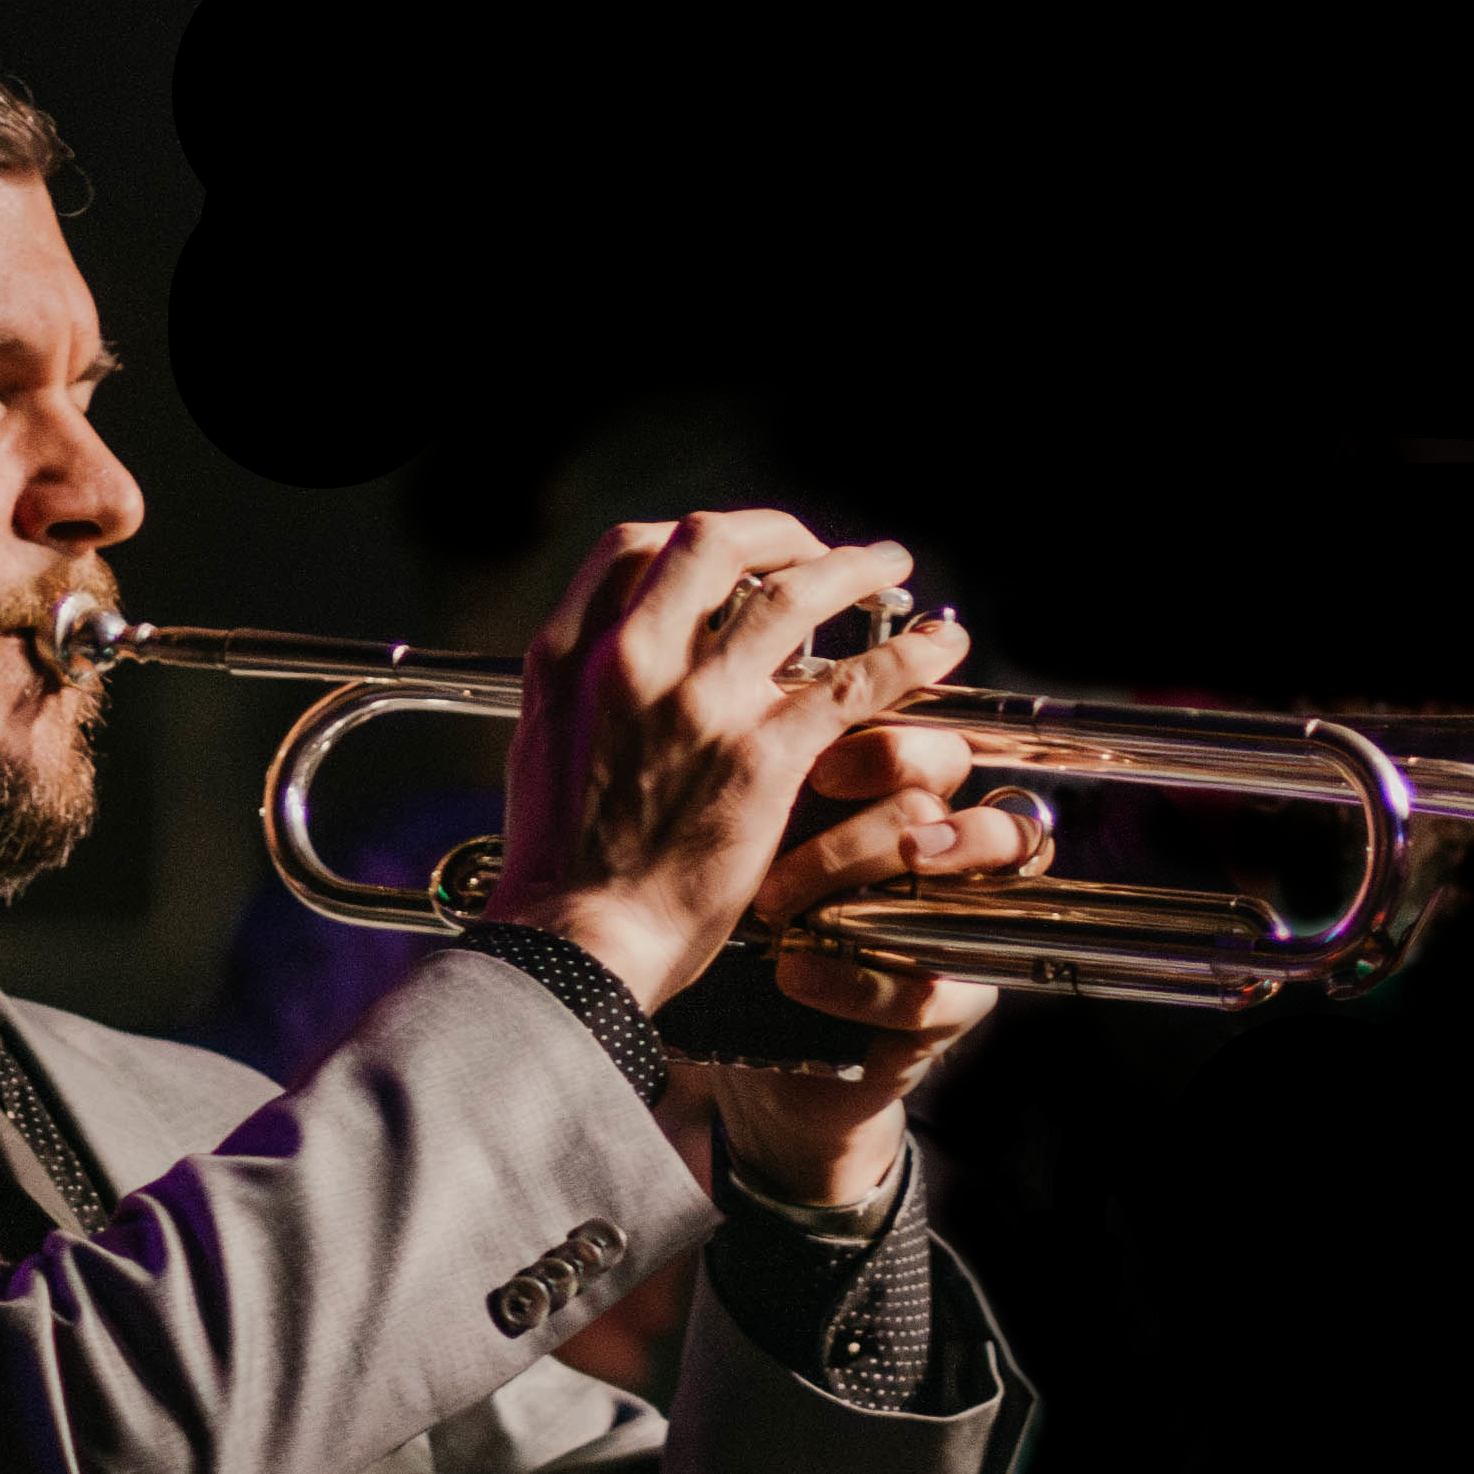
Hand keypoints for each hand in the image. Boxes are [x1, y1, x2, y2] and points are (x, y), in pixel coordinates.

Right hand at [480, 511, 968, 1011]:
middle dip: (776, 532)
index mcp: (570, 658)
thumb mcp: (537, 748)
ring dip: (852, 569)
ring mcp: (699, 704)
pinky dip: (906, 655)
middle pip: (712, 540)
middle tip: (812, 552)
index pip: (632, 547)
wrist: (576, 942)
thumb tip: (607, 662)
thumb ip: (577, 690)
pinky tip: (936, 648)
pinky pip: (854, 681)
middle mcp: (631, 662)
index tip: (734, 558)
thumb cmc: (556, 865)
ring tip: (888, 568)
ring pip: (792, 592)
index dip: (693, 539)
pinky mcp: (762, 757)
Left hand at [712, 722, 1033, 1205]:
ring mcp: (961, 935)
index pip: (937, 753)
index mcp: (909, 803)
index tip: (819, 767)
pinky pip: (930, 990)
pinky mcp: (952, 1008)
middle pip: (961, 812)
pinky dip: (857, 982)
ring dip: (864, 897)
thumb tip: (752, 720)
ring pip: (960, 898)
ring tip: (778, 907)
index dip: (893, 751)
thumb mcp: (753, 839)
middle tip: (795, 855)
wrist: (742, 1032)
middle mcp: (950, 862)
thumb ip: (773, 780)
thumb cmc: (746, 915)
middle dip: (883, 823)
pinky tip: (795, 972)